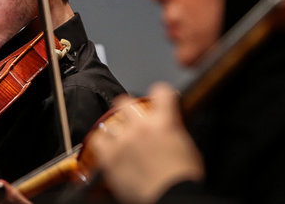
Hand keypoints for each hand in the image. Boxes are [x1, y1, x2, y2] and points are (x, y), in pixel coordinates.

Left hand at [90, 83, 203, 203]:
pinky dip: (101, 143)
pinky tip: (106, 148)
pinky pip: (97, 140)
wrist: (172, 198)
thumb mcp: (187, 147)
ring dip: (115, 128)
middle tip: (131, 118)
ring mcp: (124, 140)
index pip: (161, 91)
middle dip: (128, 107)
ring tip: (119, 137)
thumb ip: (174, 130)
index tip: (159, 99)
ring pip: (109, 120)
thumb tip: (170, 127)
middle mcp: (142, 126)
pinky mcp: (110, 157)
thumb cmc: (182, 179)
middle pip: (125, 101)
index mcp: (165, 122)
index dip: (161, 94)